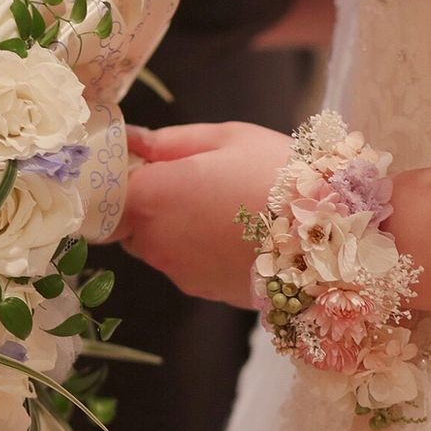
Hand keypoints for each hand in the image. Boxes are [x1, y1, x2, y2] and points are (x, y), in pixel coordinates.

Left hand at [116, 122, 291, 306]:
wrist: (328, 234)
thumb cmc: (277, 173)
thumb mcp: (226, 138)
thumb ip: (169, 142)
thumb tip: (133, 141)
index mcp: (150, 197)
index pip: (102, 195)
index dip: (118, 183)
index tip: (142, 168)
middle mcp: (154, 241)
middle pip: (127, 225)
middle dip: (149, 206)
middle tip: (191, 184)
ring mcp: (179, 272)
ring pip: (159, 248)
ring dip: (177, 230)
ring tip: (224, 209)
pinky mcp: (205, 292)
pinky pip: (189, 267)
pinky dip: (202, 252)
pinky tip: (237, 235)